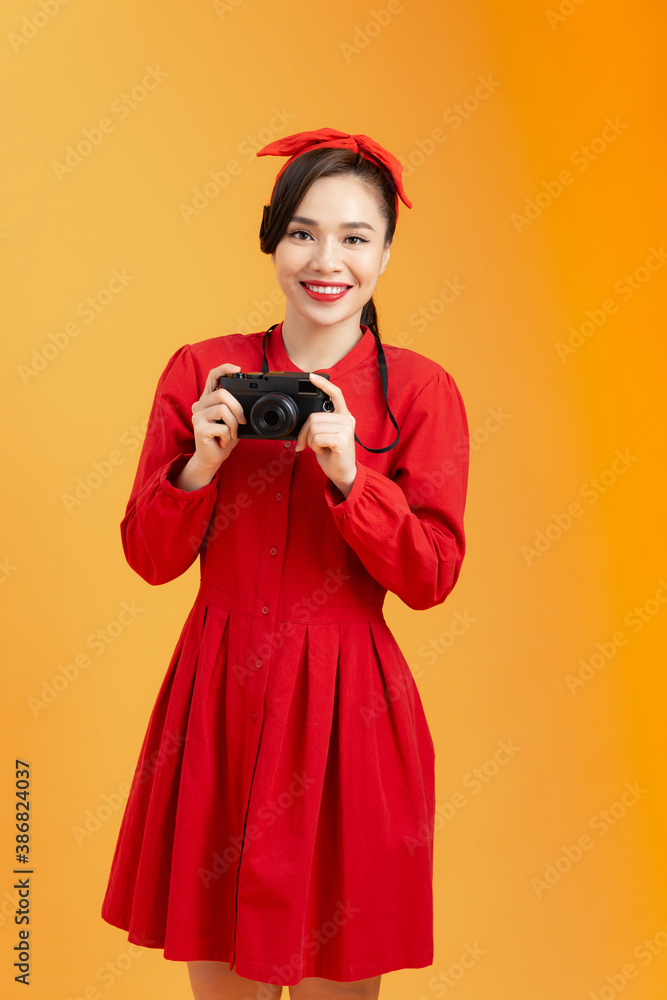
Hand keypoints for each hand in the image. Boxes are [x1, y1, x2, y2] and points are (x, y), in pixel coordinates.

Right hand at [174, 363, 246, 489]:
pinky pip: (222, 427)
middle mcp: (200, 405)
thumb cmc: (223, 438)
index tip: (237, 368)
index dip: (224, 368)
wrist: (212, 458)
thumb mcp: (232, 420)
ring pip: (223, 409)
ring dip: (234, 424)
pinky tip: (223, 440)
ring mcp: (197, 416)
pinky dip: (228, 435)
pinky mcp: (199, 429)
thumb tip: (249, 400)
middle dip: (238, 408)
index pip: (213, 376)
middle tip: (242, 422)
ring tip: (231, 434)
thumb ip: (235, 408)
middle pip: (222, 393)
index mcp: (208, 400)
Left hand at [294, 373, 356, 494]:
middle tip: (308, 445)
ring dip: (311, 442)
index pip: (335, 394)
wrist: (343, 473)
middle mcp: (347, 419)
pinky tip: (324, 451)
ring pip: (314, 428)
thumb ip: (319, 424)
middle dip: (305, 433)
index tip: (311, 376)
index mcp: (343, 415)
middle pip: (314, 417)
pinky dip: (315, 447)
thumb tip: (303, 425)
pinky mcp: (343, 439)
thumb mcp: (325, 435)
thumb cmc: (333, 455)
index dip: (323, 384)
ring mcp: (346, 428)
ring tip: (321, 448)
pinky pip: (317, 438)